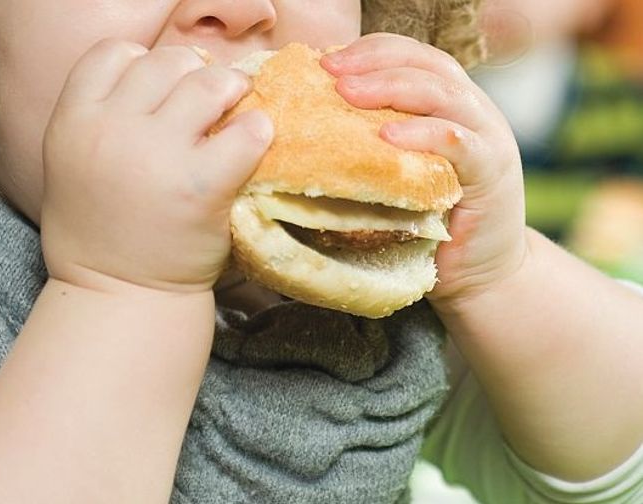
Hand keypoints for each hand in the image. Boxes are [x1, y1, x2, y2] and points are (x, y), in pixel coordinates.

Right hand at [41, 39, 273, 294]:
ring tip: (235, 108)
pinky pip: (245, 132)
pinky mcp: (202, 185)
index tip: (160, 88)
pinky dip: (257, 131)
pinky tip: (253, 142)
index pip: (114, 52)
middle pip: (165, 62)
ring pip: (207, 83)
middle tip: (208, 99)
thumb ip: (99, 118)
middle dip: (192, 73)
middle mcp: (110, 130)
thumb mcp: (71, 165)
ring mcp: (157, 155)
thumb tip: (158, 82)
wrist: (118, 298)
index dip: (142, 62)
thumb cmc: (98, 235)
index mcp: (72, 121)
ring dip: (229, 90)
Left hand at [320, 33, 528, 307]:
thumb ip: (372, 144)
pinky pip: (459, 143)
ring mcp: (488, 139)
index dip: (371, 51)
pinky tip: (388, 136)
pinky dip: (423, 134)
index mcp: (448, 104)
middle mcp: (473, 111)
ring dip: (392, 88)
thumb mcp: (397, 173)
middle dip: (374, 62)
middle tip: (330, 70)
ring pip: (443, 95)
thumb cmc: (427, 223)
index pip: (412, 57)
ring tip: (348, 93)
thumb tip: (307, 129)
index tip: (325, 59)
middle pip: (426, 66)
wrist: (479, 273)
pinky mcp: (492, 174)